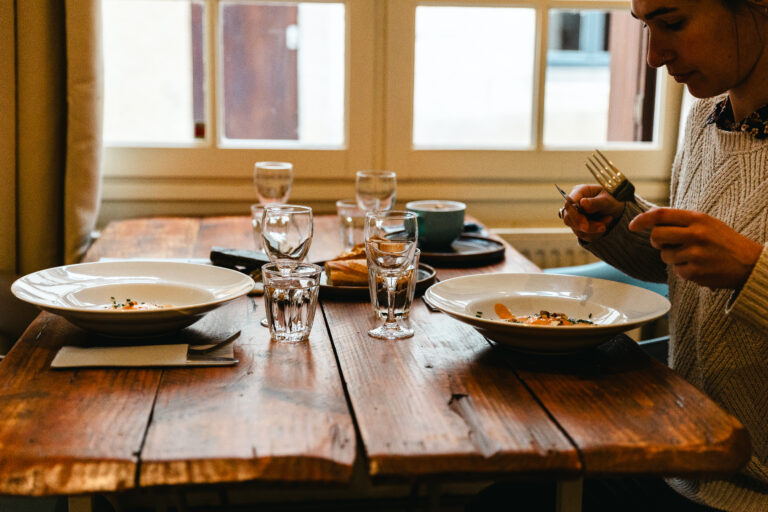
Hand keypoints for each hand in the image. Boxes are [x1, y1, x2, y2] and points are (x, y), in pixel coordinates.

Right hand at [560, 185, 623, 241]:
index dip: (574, 216)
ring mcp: (574, 215)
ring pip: (577, 229)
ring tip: (608, 220)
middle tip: (603, 227)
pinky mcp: (578, 226)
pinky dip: (595, 233)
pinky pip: (583, 235)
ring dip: (594, 230)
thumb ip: (595, 202)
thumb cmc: (613, 199)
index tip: (585, 225)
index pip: (568, 204)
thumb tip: (582, 203)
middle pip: (569, 219)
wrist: (618, 208)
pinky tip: (604, 225)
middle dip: (587, 226)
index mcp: (579, 191)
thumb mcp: (608, 199)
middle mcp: (574, 203)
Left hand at [629, 207, 762, 289]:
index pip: (660, 214)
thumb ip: (681, 221)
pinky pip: (675, 270)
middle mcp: (695, 234)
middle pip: (656, 236)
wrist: (750, 264)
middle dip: (656, 241)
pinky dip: (683, 269)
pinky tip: (699, 266)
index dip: (642, 219)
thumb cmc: (724, 241)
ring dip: (672, 257)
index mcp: (698, 218)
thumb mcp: (707, 223)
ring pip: (664, 255)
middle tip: (666, 244)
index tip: (632, 225)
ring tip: (692, 255)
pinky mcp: (695, 272)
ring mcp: (695, 254)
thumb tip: (650, 220)